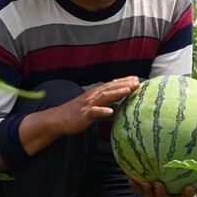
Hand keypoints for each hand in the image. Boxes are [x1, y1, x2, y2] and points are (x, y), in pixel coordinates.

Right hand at [18, 76, 139, 156]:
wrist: (59, 118)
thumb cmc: (78, 111)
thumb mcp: (94, 103)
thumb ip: (106, 98)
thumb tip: (119, 95)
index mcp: (97, 93)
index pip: (113, 85)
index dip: (125, 81)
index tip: (137, 78)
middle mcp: (94, 96)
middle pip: (111, 88)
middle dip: (125, 84)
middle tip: (137, 82)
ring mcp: (89, 105)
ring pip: (105, 97)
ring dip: (117, 93)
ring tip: (128, 90)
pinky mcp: (85, 115)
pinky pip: (95, 112)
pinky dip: (103, 111)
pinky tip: (111, 111)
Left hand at [129, 179, 196, 196]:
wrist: (167, 176)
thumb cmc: (185, 178)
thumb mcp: (196, 178)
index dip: (186, 195)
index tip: (189, 187)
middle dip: (161, 194)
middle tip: (158, 183)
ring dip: (147, 191)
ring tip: (145, 182)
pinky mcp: (146, 192)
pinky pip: (139, 191)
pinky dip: (135, 186)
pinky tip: (130, 178)